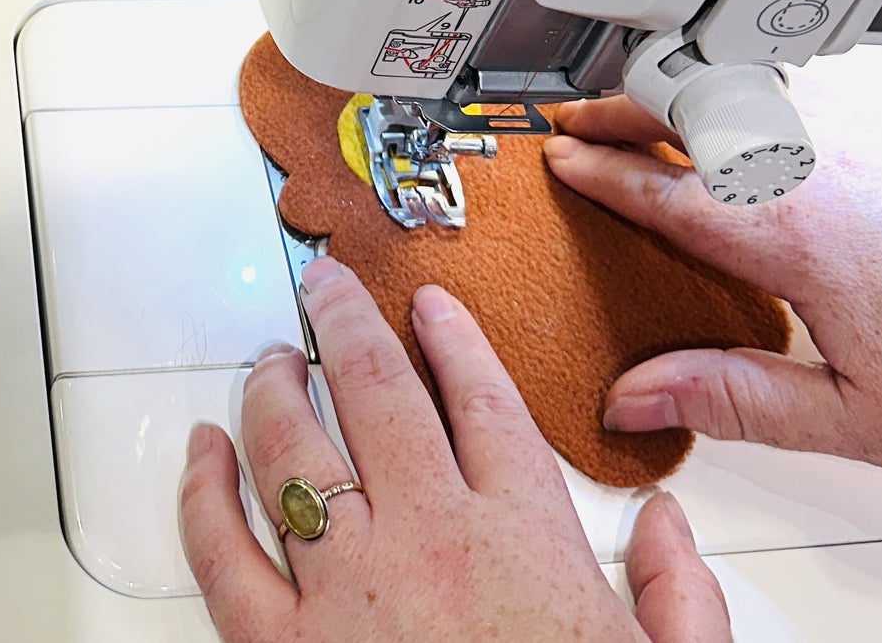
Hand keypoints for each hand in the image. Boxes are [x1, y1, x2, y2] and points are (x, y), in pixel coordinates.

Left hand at [179, 256, 728, 642]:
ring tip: (269, 358)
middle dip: (343, 320)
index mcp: (524, 538)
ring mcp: (351, 588)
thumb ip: (679, 596)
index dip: (453, 340)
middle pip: (376, 392)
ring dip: (272, 388)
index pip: (485, 403)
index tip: (428, 305)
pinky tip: (202, 449)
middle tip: (323, 285)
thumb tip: (668, 519)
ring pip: (294, 450)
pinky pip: (226, 554)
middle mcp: (431, 538)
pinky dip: (204, 492)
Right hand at [547, 94, 881, 477]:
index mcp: (787, 229)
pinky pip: (791, 84)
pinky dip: (742, 89)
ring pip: (737, 80)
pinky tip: (744, 113)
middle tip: (579, 119)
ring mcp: (855, 133)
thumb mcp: (855, 415)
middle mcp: (813, 162)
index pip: (659, 188)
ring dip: (678, 89)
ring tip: (649, 110)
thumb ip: (733, 399)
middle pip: (683, 103)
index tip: (561, 163)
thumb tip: (638, 396)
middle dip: (617, 104)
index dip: (598, 172)